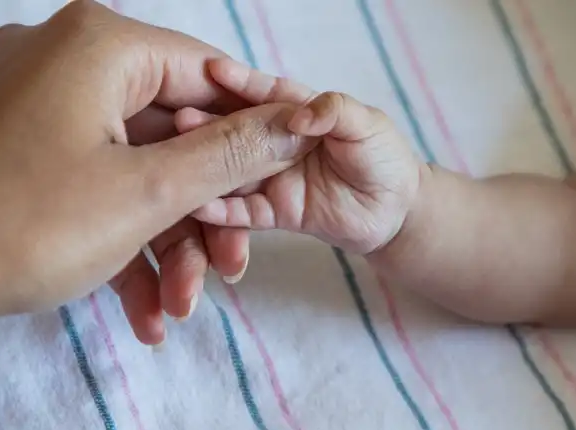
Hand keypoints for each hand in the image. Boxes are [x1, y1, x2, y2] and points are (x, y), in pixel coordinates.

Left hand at [0, 1, 315, 351]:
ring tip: (180, 310)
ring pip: (135, 166)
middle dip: (203, 214)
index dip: (254, 134)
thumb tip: (298, 123)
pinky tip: (144, 311)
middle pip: (173, 132)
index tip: (283, 185)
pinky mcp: (24, 144)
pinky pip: (94, 180)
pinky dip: (120, 238)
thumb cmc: (24, 226)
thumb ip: (231, 155)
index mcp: (100, 45)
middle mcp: (69, 58)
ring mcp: (41, 103)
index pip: (209, 76)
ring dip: (164, 242)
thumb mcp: (147, 193)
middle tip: (231, 270)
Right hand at [185, 59, 426, 253]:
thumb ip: (335, 111)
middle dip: (211, 124)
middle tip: (182, 119)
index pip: (266, 94)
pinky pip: (244, 212)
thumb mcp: (367, 124)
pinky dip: (221, 211)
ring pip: (233, 171)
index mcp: (298, 113)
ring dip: (207, 165)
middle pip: (238, 132)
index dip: (241, 82)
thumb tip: (298, 116)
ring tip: (179, 157)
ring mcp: (272, 178)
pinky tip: (197, 206)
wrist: (396, 212)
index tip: (214, 70)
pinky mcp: (274, 212)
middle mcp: (277, 143)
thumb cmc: (384, 158)